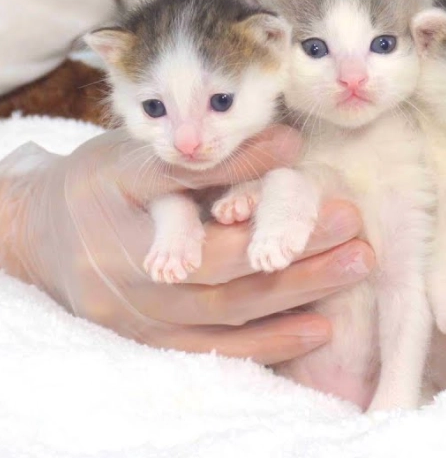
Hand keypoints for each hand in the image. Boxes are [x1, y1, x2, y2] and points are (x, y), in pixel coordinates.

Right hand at [0, 126, 374, 365]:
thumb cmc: (106, 184)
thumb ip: (208, 154)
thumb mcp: (141, 150)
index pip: (180, 180)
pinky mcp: (147, 341)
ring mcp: (132, 309)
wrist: (43, 236)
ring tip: (355, 263)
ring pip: (224, 305)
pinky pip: (214, 348)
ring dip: (295, 288)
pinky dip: (268, 340)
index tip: (296, 150)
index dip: (240, 166)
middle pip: (214, 256)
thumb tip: (289, 144)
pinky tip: (319, 326)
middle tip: (349, 219)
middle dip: (289, 239)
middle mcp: (118, 257)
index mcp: (113, 192)